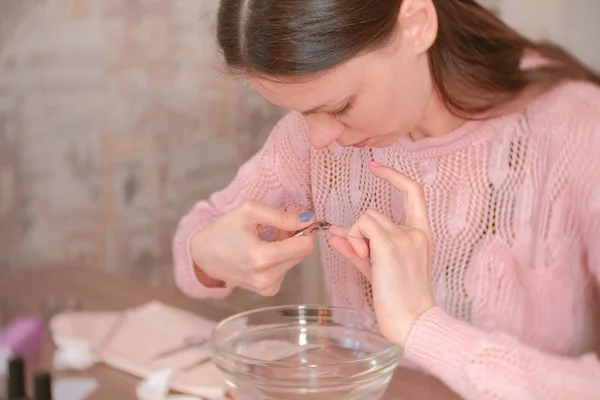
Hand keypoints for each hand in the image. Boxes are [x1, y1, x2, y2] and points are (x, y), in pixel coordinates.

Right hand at [190, 200, 315, 295]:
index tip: (300, 217)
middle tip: (283, 219)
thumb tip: (307, 219)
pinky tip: (266, 249)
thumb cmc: (224, 230)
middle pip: (301, 254)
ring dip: (289, 245)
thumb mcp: (250, 211)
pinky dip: (281, 257)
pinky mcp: (267, 290)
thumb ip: (281, 216)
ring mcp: (267, 287)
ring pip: (294, 261)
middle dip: (296, 235)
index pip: (304, 246)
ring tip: (270, 234)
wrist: (203, 255)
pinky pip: (286, 269)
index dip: (307, 229)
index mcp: (261, 257)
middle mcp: (266, 277)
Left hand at [329, 161, 435, 345]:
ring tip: (365, 263)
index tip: (376, 166)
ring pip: (365, 218)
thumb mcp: (377, 269)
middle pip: (373, 212)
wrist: (412, 321)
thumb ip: (357, 249)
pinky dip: (354, 241)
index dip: (394, 176)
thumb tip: (334, 233)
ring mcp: (404, 237)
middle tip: (361, 257)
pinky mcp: (389, 245)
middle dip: (358, 232)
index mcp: (421, 234)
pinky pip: (361, 227)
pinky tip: (364, 260)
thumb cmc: (398, 299)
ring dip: (356, 239)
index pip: (413, 192)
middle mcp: (416, 232)